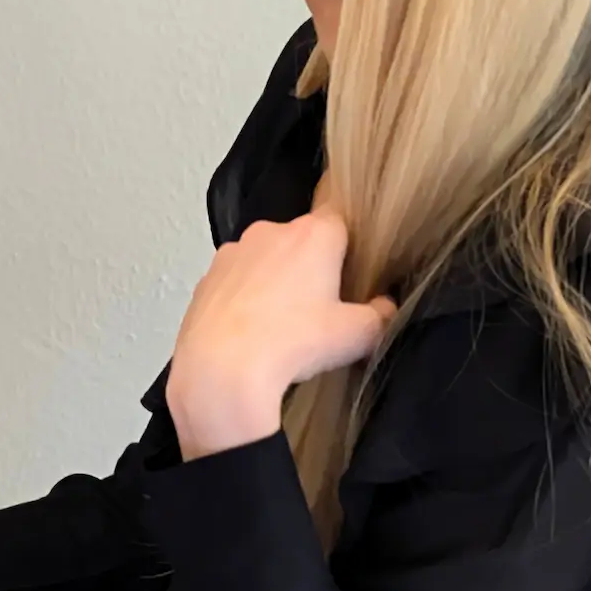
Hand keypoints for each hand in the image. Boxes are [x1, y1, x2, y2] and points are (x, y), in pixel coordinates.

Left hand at [164, 211, 396, 461]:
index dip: (348, 248)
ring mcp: (232, 252)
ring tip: (280, 326)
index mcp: (312, 234)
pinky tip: (249, 332)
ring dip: (275, 282)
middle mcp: (269, 230)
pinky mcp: (205, 278)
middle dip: (311, 268)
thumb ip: (380, 316)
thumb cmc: (294, 342)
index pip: (341, 221)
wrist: (220, 370)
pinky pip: (235, 282)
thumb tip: (385, 308)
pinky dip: (244, 298)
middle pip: (300, 241)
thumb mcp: (356, 336)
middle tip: (320, 309)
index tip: (349, 278)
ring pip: (265, 260)